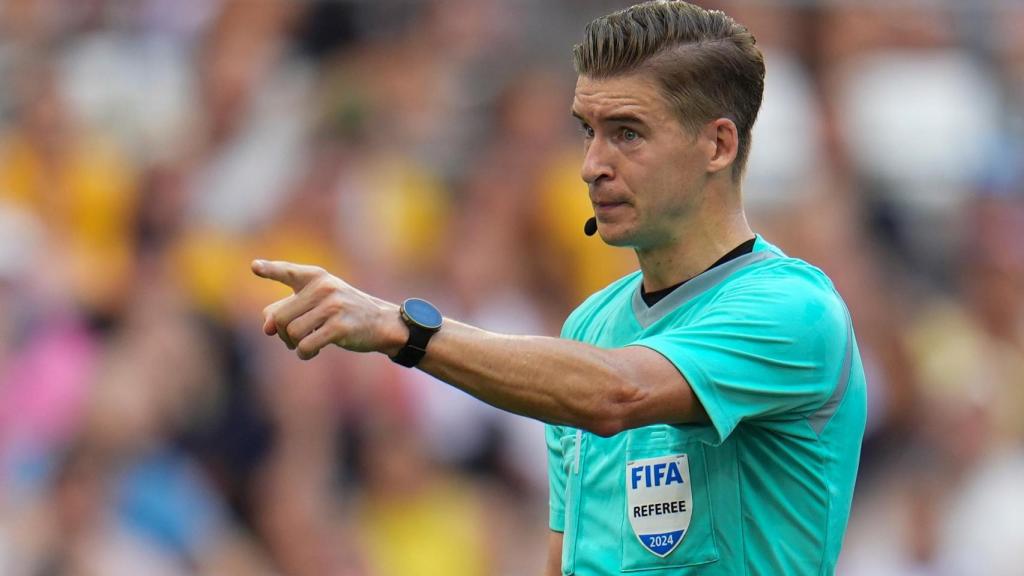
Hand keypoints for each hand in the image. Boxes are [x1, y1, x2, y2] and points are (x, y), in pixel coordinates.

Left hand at [251, 259, 405, 359]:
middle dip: (281, 334)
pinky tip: (312, 352)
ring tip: (306, 344)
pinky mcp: (340, 327)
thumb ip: (285, 309)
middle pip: (280, 317)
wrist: (380, 322)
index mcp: (316, 277)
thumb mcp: (316, 303)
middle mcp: (324, 287)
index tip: (254, 267)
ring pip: (292, 333)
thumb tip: (266, 328)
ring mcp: (333, 306)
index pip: (288, 272)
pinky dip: (304, 353)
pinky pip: (306, 345)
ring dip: (294, 345)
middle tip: (293, 339)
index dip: (270, 270)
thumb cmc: (342, 311)